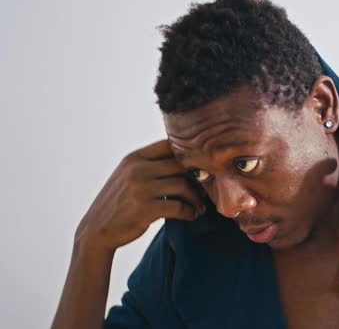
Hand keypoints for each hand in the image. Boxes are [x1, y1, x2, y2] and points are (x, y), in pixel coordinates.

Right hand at [74, 139, 205, 253]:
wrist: (97, 230)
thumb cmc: (121, 202)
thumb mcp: (129, 175)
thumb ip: (151, 165)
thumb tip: (188, 160)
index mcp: (134, 158)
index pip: (169, 145)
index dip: (188, 155)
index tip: (198, 170)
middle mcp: (137, 169)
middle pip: (180, 165)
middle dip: (197, 178)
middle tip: (204, 191)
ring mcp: (140, 188)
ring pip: (182, 185)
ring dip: (196, 198)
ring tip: (199, 207)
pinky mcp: (144, 209)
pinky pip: (178, 206)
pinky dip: (188, 211)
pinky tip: (190, 215)